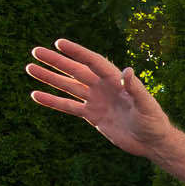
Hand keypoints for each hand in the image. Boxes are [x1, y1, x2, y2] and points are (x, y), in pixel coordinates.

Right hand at [27, 39, 171, 156]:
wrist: (151, 142)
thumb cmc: (153, 121)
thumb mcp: (146, 104)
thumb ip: (135, 88)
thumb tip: (127, 70)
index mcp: (116, 80)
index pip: (92, 62)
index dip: (77, 52)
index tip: (59, 43)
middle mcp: (103, 87)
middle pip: (75, 70)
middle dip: (56, 61)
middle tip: (36, 51)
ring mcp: (96, 100)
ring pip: (68, 86)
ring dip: (50, 78)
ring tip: (30, 68)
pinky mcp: (92, 115)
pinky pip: (69, 106)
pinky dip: (53, 101)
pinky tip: (36, 95)